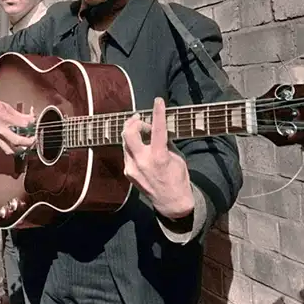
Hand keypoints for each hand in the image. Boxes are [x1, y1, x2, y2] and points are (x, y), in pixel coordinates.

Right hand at [0, 86, 34, 155]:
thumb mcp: (6, 106)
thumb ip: (19, 115)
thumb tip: (30, 119)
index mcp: (3, 117)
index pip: (23, 124)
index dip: (32, 124)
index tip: (35, 123)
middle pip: (17, 141)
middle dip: (29, 142)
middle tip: (34, 138)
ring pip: (10, 150)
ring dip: (20, 149)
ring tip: (26, 144)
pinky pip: (4, 148)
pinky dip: (13, 149)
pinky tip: (17, 144)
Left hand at [122, 98, 194, 218]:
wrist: (171, 202)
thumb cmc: (178, 178)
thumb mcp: (177, 158)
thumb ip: (165, 143)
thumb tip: (157, 128)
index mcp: (159, 157)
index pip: (157, 129)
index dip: (157, 112)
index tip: (158, 101)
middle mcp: (142, 161)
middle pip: (128, 133)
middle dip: (133, 122)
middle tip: (140, 118)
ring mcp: (132, 168)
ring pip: (126, 142)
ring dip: (133, 133)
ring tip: (143, 133)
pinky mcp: (128, 172)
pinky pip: (127, 153)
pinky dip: (133, 147)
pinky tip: (142, 149)